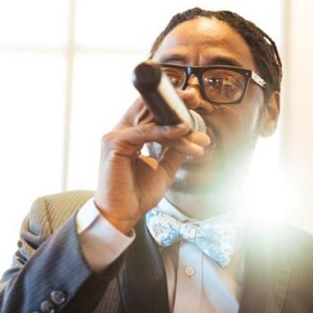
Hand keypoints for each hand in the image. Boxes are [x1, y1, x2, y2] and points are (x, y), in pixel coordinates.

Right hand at [94, 94, 210, 233]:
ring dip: (175, 121)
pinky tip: (182, 130)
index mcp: (129, 135)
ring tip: (194, 126)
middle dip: (172, 100)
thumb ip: (176, 151)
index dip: (170, 103)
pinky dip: (165, 131)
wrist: (122, 215)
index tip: (193, 101)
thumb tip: (198, 138)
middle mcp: (120, 132)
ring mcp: (115, 137)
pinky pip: (144, 132)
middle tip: (194, 98)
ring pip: (149, 119)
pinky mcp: (114, 144)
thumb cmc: (136, 194)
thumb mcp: (164, 169)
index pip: (148, 110)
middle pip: (146, 106)